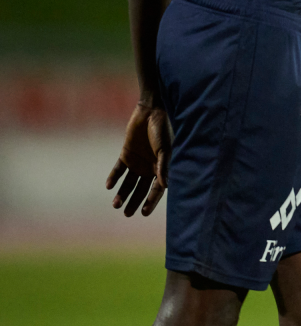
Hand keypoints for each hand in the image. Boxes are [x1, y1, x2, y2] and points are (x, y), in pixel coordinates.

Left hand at [106, 101, 169, 216]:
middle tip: (127, 214)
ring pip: (128, 182)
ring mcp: (137, 161)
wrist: (151, 111)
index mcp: (162, 168)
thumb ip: (164, 167)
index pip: (156, 189)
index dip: (151, 201)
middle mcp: (149, 167)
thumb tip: (165, 186)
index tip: (143, 213)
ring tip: (115, 204)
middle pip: (141, 189)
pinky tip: (109, 186)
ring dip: (122, 193)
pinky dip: (114, 177)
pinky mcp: (126, 154)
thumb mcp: (165, 149)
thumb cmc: (163, 130)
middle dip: (134, 201)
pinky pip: (118, 169)